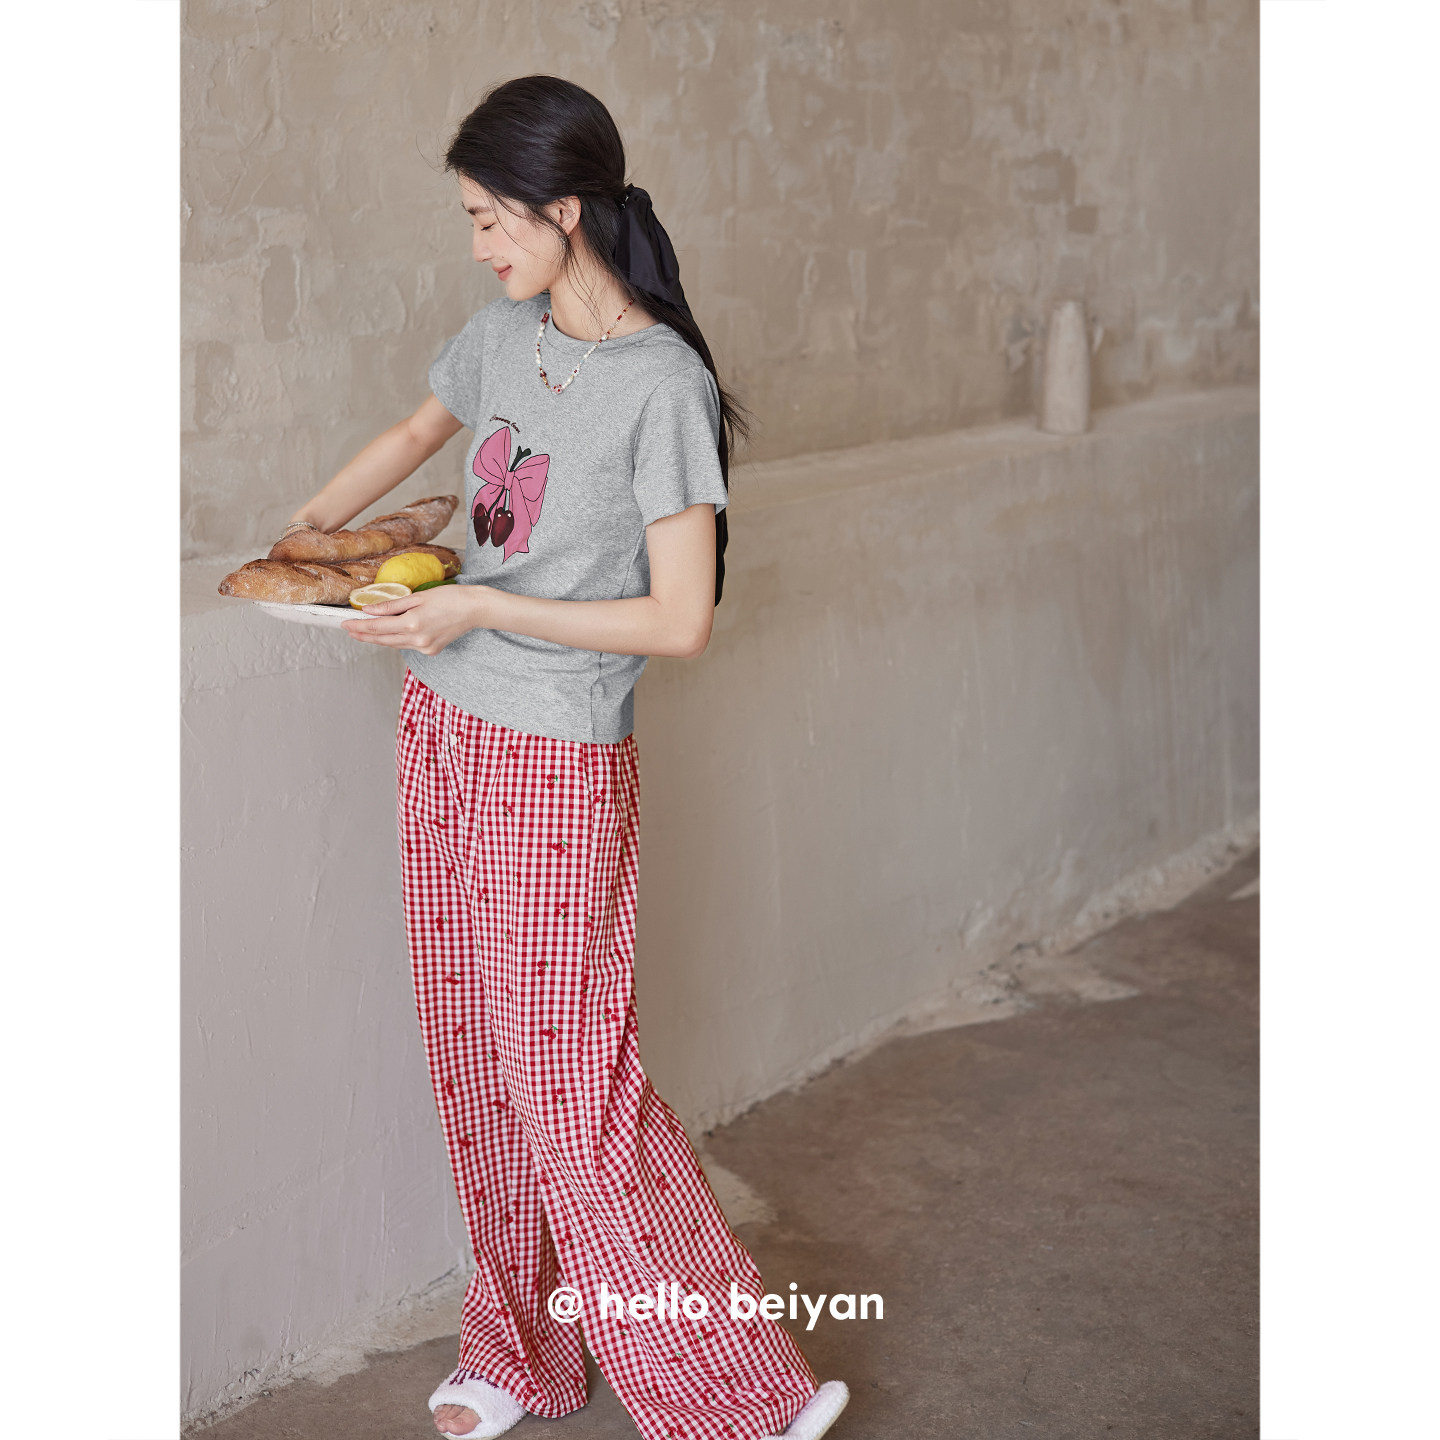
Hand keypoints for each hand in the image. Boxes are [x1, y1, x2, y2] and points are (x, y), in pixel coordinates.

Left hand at [342, 584, 490, 655]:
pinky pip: (407, 646)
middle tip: (348, 630)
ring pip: (393, 644)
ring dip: (378, 639)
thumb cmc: (449, 598)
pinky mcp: (431, 651)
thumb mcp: (418, 597)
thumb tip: (369, 610)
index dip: (358, 627)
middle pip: (382, 639)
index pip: (376, 628)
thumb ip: (391, 605)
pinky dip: (396, 640)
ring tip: (363, 633)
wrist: (474, 609)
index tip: (344, 624)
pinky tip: (390, 634)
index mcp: (411, 624)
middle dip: (364, 635)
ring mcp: (424, 648)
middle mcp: (416, 640)